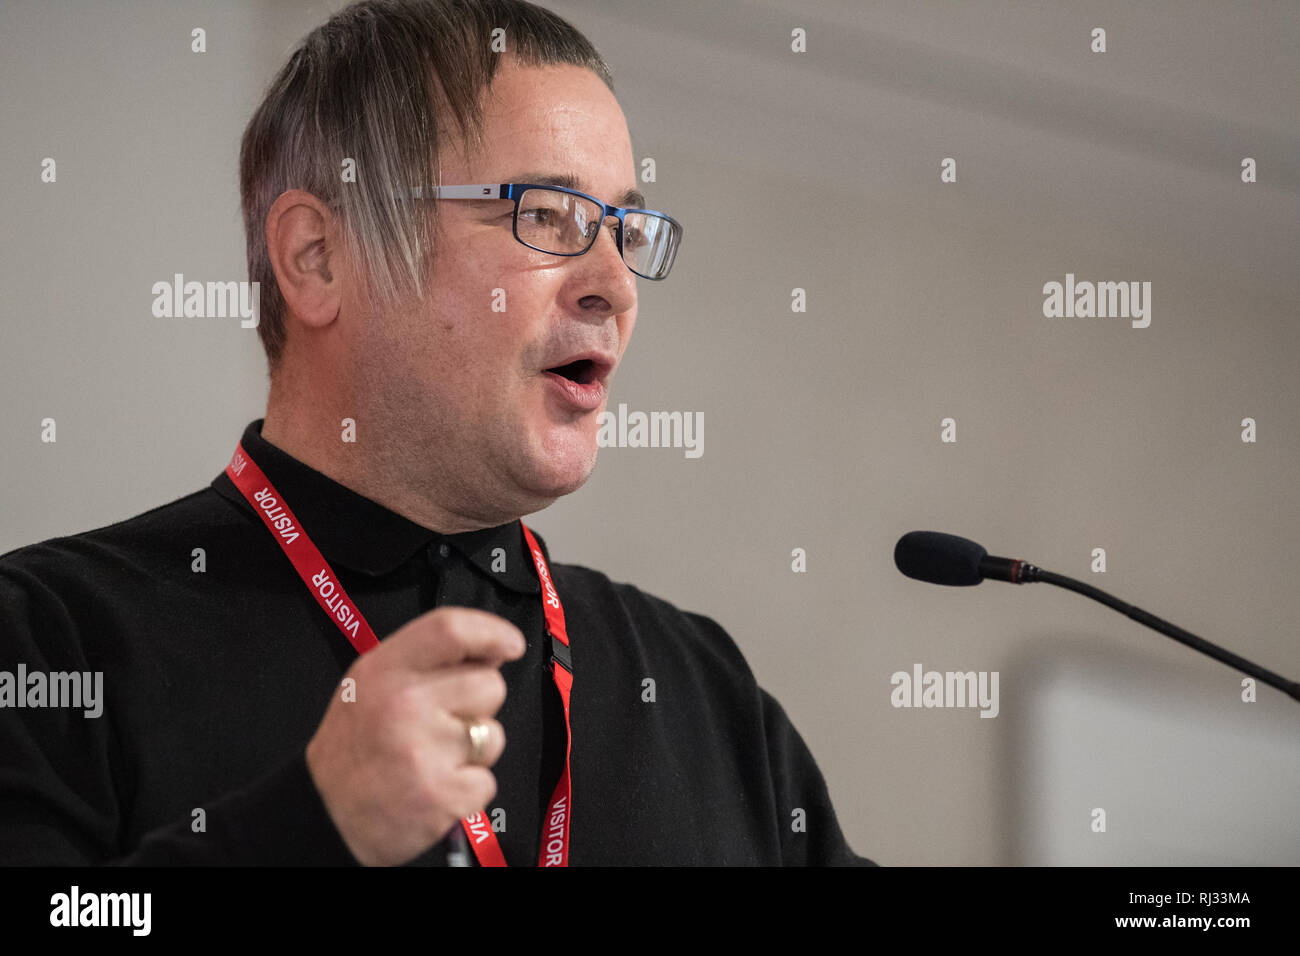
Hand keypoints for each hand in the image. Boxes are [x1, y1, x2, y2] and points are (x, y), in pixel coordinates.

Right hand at [304, 606, 525, 865]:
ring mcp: (425, 751)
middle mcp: (405, 704)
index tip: (512, 644)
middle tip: (442, 725)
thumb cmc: (357, 744)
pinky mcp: (442, 795)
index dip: (492, 631)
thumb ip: (426, 660)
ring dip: (474, 750)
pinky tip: (434, 788)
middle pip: (489, 684)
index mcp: (385, 670)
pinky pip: (486, 781)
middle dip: (478, 705)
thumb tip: (496, 647)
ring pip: (494, 734)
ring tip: (434, 759)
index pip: (451, 629)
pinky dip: (467, 789)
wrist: (326, 816)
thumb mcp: (372, 683)